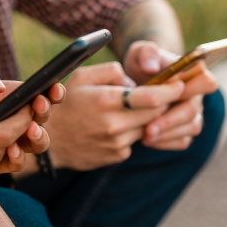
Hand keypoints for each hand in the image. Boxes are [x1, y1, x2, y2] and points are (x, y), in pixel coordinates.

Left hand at [0, 58, 63, 158]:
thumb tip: (0, 86)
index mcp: (3, 96)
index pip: (35, 94)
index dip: (50, 92)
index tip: (52, 89)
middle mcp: (6, 118)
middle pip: (39, 119)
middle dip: (45, 114)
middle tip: (38, 108)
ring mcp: (0, 140)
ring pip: (32, 142)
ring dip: (37, 137)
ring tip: (29, 130)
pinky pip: (12, 162)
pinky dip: (18, 157)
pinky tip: (12, 149)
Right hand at [46, 61, 184, 170]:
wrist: (47, 141)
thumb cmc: (64, 104)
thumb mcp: (81, 77)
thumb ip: (111, 70)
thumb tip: (133, 80)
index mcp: (105, 100)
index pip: (151, 97)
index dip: (170, 90)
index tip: (179, 84)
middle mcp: (114, 124)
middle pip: (156, 113)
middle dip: (164, 102)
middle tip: (167, 93)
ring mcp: (117, 143)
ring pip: (148, 127)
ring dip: (147, 117)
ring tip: (131, 109)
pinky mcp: (118, 156)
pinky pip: (135, 140)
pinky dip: (132, 131)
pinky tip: (115, 126)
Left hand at [123, 41, 219, 149]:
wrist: (136, 80)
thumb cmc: (142, 63)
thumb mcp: (139, 52)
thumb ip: (146, 53)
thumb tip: (151, 67)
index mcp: (194, 74)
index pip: (207, 82)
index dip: (192, 90)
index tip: (171, 94)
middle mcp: (197, 95)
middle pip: (193, 110)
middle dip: (171, 120)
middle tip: (149, 128)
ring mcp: (192, 113)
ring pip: (190, 128)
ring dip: (168, 133)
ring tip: (145, 135)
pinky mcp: (184, 129)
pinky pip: (182, 141)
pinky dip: (166, 142)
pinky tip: (147, 140)